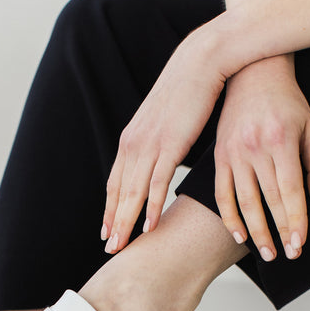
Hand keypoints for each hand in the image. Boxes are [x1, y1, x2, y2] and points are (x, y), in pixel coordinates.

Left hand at [102, 26, 225, 252]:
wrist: (202, 61)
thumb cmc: (189, 91)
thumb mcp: (166, 121)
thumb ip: (161, 144)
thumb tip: (164, 160)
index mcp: (131, 139)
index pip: (115, 182)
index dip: (110, 209)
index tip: (107, 230)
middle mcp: (133, 144)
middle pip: (118, 193)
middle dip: (113, 223)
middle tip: (110, 249)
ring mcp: (149, 144)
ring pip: (132, 192)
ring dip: (126, 222)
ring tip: (122, 246)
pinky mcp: (169, 144)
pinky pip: (157, 183)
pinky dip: (151, 206)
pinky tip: (149, 226)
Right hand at [213, 58, 309, 259]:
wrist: (252, 73)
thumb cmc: (288, 102)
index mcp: (281, 140)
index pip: (290, 190)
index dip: (295, 220)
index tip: (300, 244)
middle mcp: (255, 148)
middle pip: (268, 201)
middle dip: (279, 232)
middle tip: (288, 256)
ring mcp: (233, 153)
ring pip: (244, 201)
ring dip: (255, 231)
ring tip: (266, 253)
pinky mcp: (219, 156)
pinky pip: (222, 193)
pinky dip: (229, 217)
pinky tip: (239, 235)